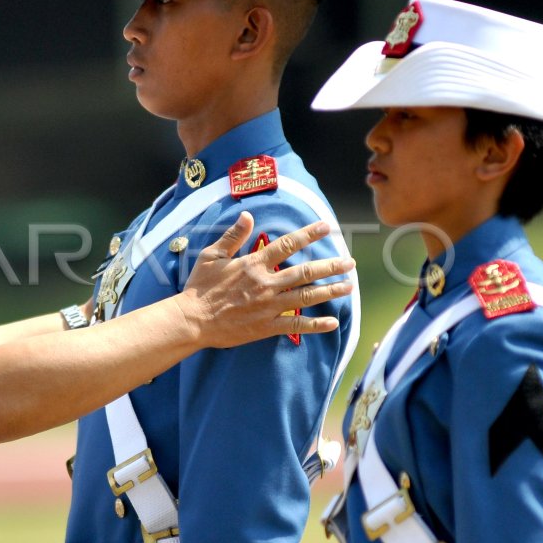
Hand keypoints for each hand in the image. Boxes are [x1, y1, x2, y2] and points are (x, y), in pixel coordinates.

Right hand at [177, 212, 353, 348]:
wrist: (192, 320)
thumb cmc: (199, 287)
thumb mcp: (211, 255)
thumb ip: (233, 236)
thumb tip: (248, 215)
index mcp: (253, 264)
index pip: (287, 244)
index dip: (308, 234)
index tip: (325, 227)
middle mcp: (266, 283)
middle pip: (305, 271)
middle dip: (330, 266)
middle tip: (350, 262)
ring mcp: (268, 306)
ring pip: (306, 296)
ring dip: (330, 290)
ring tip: (348, 286)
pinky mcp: (266, 327)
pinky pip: (296, 325)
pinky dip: (316, 324)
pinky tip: (333, 322)